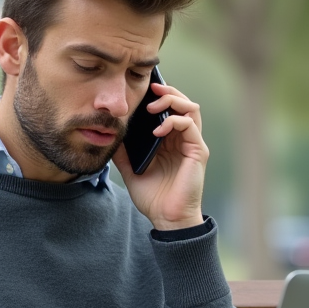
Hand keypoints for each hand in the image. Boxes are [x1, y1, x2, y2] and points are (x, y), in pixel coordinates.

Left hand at [112, 82, 207, 230]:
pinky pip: (190, 126)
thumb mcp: (131, 169)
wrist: (166, 218)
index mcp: (171, 141)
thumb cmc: (153, 197)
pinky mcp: (198, 151)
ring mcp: (192, 144)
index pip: (171, 108)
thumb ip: (123, 151)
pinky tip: (158, 130)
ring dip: (172, 101)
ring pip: (191, 109)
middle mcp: (184, 139)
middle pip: (183, 102)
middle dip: (168, 91)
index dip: (160, 95)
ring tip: (153, 108)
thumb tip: (110, 133)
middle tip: (151, 89)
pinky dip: (174, 121)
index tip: (144, 90)